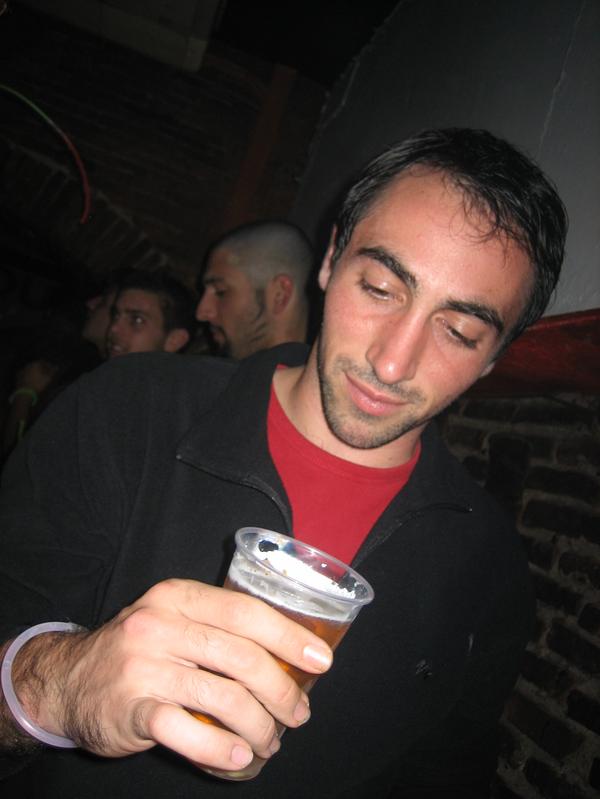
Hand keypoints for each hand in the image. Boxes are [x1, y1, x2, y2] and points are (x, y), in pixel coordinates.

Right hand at [12, 579, 332, 770]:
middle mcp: (160, 625)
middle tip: (298, 713)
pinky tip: (238, 755)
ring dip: (259, 726)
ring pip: (223, 698)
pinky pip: (187, 731)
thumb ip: (217, 625)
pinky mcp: (130, 708)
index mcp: (178, 596)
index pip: (246, 611)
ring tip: (270, 741)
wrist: (69, 679)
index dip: (289, 636)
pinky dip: (220, 747)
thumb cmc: (138, 648)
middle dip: (281, 690)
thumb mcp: (172, 618)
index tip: (320, 661)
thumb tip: (288, 651)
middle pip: (241, 657)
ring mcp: (143, 667)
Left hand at [15, 360, 58, 394]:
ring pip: (31, 369)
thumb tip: (56, 367)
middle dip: (41, 369)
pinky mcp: (19, 376)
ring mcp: (22, 370)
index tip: (52, 370)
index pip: (43, 362)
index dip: (48, 366)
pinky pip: (26, 374)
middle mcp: (28, 365)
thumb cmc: (38, 384)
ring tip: (39, 378)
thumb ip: (52, 372)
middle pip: (36, 365)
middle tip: (46, 374)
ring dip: (35, 372)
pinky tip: (32, 380)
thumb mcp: (48, 378)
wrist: (25, 393)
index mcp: (35, 364)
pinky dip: (30, 376)